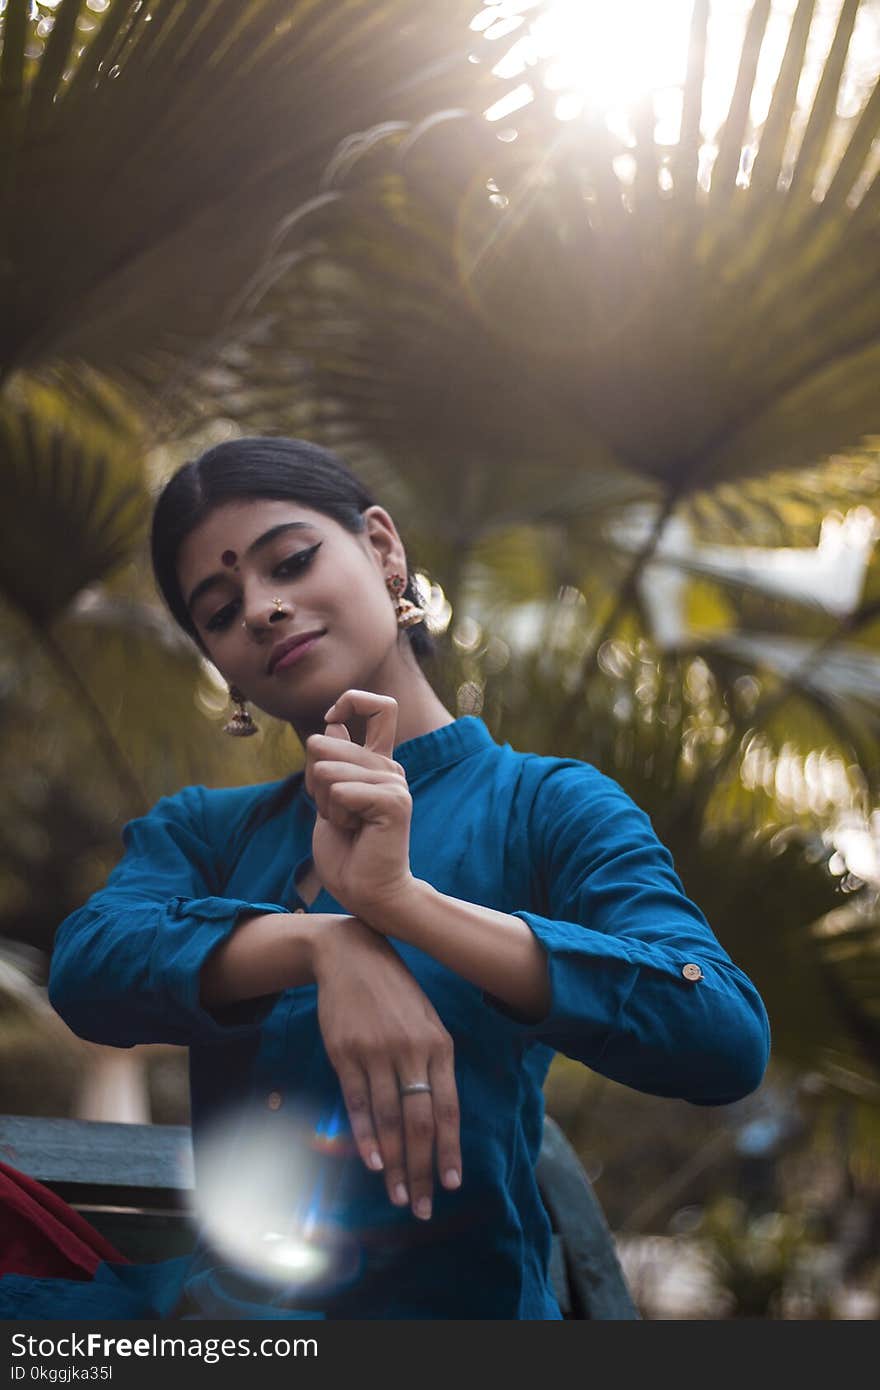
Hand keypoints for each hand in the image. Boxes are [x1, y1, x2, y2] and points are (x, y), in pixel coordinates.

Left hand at [306, 689, 414, 922]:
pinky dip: (335, 815)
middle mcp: (390, 768)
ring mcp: (395, 783)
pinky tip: (355, 832)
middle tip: (336, 813)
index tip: (333, 722)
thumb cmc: (346, 852)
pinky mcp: (394, 802)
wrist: (367, 893)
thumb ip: (331, 764)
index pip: (380, 707)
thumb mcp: (328, 800)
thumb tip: (332, 726)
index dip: (351, 702)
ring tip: (347, 825)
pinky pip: (340, 792)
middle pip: (325, 744)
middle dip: (312, 782)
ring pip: (327, 771)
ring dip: (324, 804)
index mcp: (378, 763)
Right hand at [312, 916, 461, 1219]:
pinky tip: (372, 1161)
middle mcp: (412, 1051)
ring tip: (397, 1196)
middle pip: (420, 1122)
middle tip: (422, 1207)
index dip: (450, 1150)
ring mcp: (377, 1052)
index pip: (449, 1109)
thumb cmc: (394, 993)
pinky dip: (366, 1135)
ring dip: (394, 1163)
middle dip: (423, 1170)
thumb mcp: (425, 1020)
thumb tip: (438, 1119)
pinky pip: (359, 1102)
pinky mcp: (345, 1052)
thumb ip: (433, 1064)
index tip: (452, 1184)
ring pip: (390, 1119)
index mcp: (439, 1045)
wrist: (352, 954)